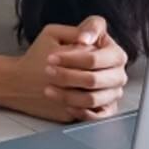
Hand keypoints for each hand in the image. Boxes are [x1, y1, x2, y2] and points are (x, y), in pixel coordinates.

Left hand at [1, 16, 128, 122]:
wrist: (33, 79)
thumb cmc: (46, 54)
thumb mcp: (54, 34)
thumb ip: (74, 32)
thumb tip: (85, 38)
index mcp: (109, 49)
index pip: (96, 56)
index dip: (74, 59)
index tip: (51, 58)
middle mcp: (115, 70)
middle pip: (94, 78)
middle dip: (67, 77)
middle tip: (48, 72)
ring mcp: (112, 90)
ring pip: (93, 98)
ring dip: (68, 95)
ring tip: (49, 89)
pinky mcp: (105, 107)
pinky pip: (98, 115)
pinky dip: (80, 111)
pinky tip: (65, 105)